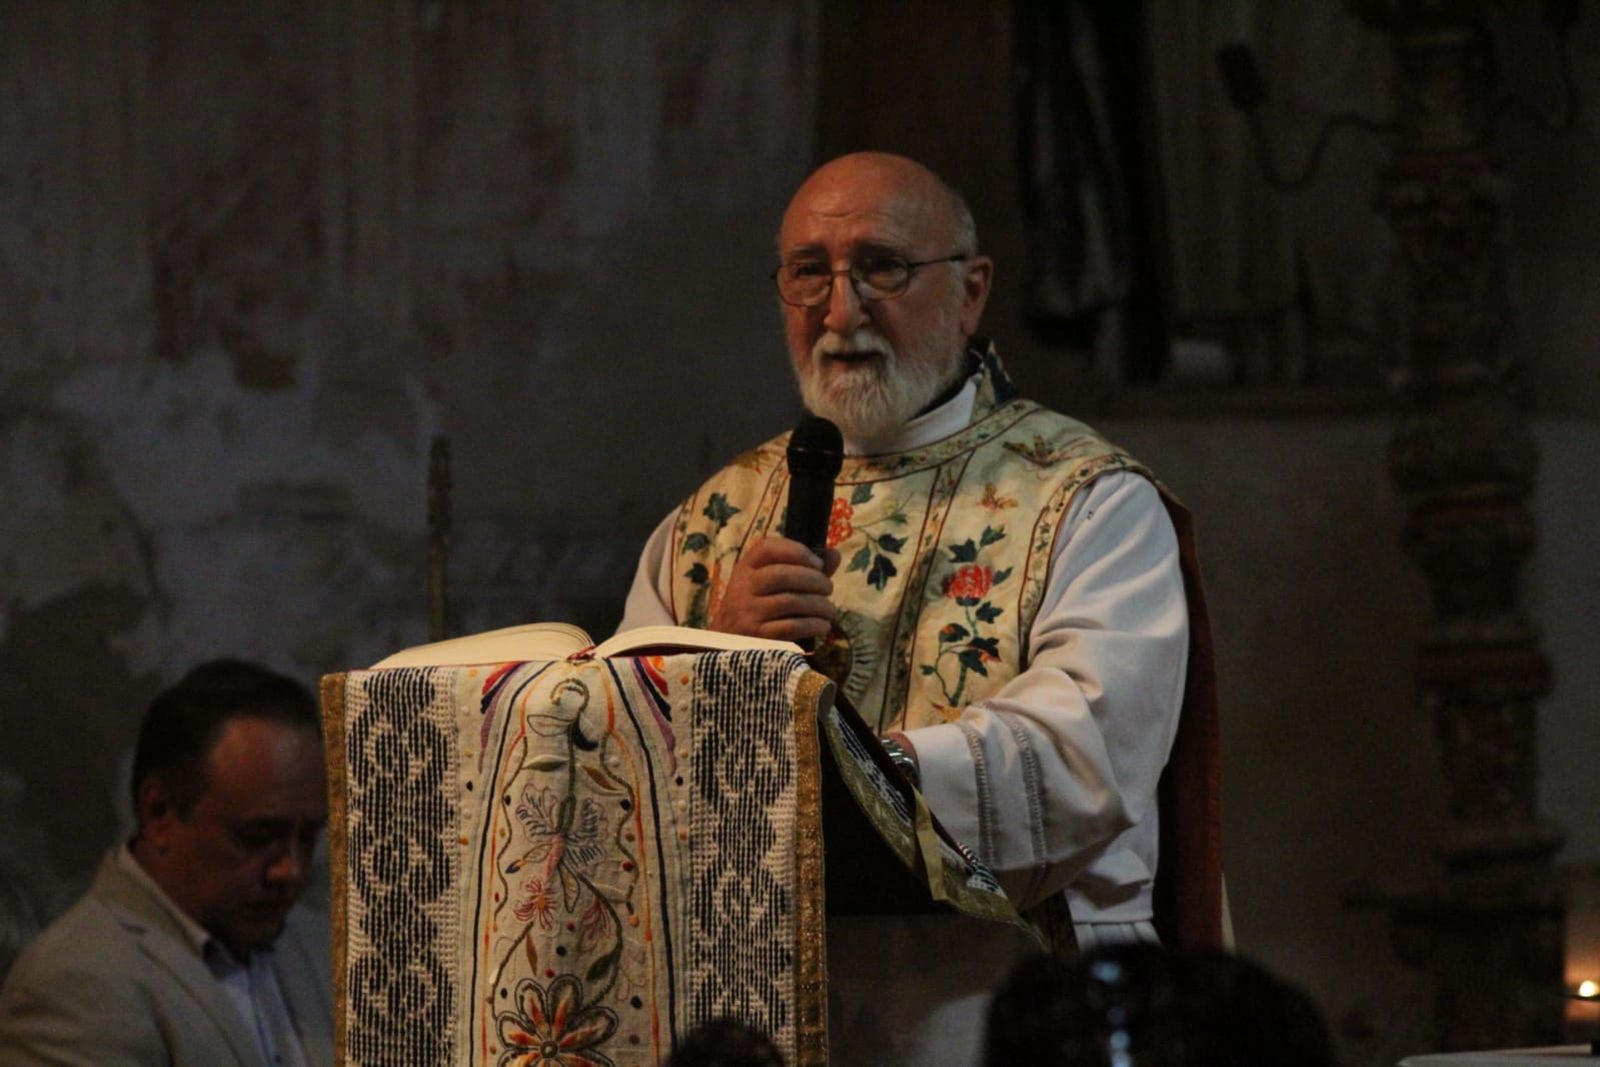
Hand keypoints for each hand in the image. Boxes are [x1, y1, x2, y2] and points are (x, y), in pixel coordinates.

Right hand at [709, 537, 839, 642]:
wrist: (729, 643)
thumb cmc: (759, 606)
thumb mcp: (773, 583)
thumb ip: (804, 568)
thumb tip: (833, 554)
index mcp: (746, 567)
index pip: (768, 548)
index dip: (797, 551)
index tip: (818, 563)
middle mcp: (742, 587)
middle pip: (782, 575)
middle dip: (814, 580)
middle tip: (829, 588)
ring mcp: (746, 612)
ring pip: (789, 602)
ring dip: (818, 605)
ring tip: (829, 610)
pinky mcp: (755, 637)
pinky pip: (790, 627)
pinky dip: (813, 625)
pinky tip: (822, 626)